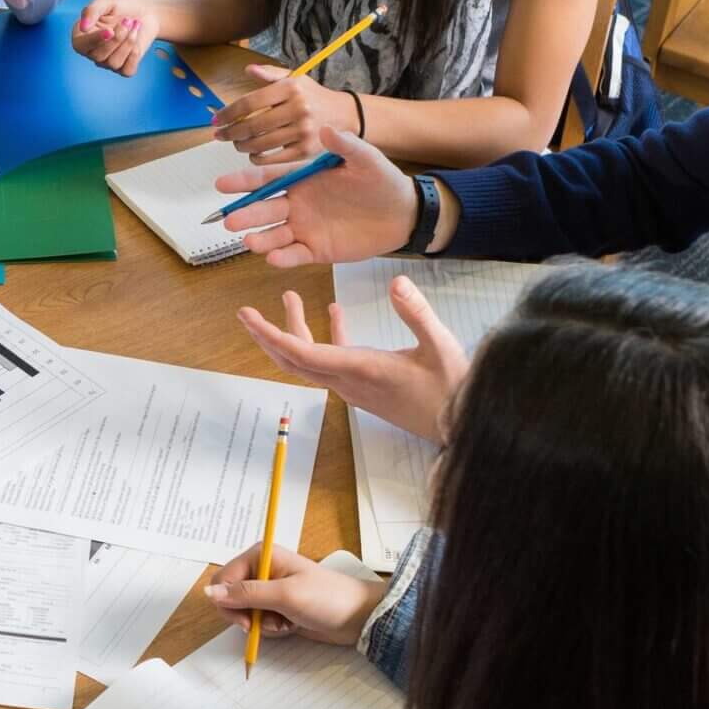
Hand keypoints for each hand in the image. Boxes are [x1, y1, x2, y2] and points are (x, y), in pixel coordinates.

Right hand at [71, 0, 162, 76]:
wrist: (148, 9)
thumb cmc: (124, 2)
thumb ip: (92, 10)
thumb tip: (82, 27)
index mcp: (82, 34)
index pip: (80, 46)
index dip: (94, 40)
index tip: (110, 30)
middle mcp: (92, 50)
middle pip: (99, 56)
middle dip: (117, 39)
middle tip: (128, 20)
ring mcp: (107, 60)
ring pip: (113, 63)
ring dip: (128, 43)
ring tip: (135, 25)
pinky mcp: (124, 66)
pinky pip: (127, 70)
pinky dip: (135, 55)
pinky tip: (137, 40)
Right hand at [204, 544, 387, 646]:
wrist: (358, 617)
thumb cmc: (327, 598)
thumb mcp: (285, 595)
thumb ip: (246, 594)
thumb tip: (209, 592)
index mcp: (260, 556)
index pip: (223, 579)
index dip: (228, 602)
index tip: (245, 620)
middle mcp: (260, 570)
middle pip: (229, 597)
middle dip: (245, 616)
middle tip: (266, 624)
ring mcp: (268, 590)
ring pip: (243, 613)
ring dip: (261, 624)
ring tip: (286, 622)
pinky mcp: (276, 607)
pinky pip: (258, 622)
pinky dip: (271, 629)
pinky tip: (290, 626)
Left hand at [213, 64, 359, 162]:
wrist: (344, 115)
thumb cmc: (313, 96)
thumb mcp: (296, 79)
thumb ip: (271, 74)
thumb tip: (248, 69)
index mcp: (290, 88)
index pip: (250, 102)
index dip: (228, 112)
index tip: (216, 119)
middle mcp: (297, 109)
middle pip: (252, 125)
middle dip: (230, 132)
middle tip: (219, 135)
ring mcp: (302, 131)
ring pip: (260, 143)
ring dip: (241, 145)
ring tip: (236, 143)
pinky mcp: (306, 151)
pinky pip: (273, 158)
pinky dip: (258, 158)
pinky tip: (252, 154)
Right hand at [216, 125, 417, 267]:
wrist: (402, 213)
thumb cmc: (382, 181)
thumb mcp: (366, 158)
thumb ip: (346, 145)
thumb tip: (326, 129)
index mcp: (303, 178)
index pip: (268, 179)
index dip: (244, 181)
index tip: (222, 184)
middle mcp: (297, 203)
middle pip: (264, 208)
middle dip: (246, 214)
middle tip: (229, 219)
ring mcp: (305, 227)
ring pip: (274, 234)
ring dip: (259, 238)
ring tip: (248, 241)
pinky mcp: (316, 250)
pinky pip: (294, 254)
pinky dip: (283, 257)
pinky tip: (273, 257)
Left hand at [238, 279, 468, 443]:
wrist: (460, 427)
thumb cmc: (452, 390)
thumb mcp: (439, 346)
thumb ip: (416, 313)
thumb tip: (396, 281)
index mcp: (360, 369)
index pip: (302, 353)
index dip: (271, 334)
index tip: (249, 317)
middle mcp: (348, 381)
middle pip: (294, 359)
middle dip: (269, 334)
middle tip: (248, 311)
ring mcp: (354, 386)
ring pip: (311, 360)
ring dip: (296, 331)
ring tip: (292, 298)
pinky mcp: (365, 386)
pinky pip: (334, 361)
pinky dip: (328, 337)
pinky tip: (334, 312)